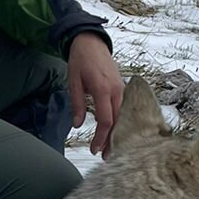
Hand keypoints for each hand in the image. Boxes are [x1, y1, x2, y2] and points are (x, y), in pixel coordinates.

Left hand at [67, 32, 124, 156]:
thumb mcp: (73, 82)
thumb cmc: (81, 60)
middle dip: (113, 141)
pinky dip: (121, 122)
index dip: (101, 138)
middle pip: (118, 122)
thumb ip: (77, 104)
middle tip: (106, 156)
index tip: (94, 149)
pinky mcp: (123, 88)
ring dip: (119, 133)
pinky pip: (124, 109)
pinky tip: (117, 132)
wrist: (92, 42)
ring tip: (112, 148)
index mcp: (103, 89)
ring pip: (124, 117)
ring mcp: (122, 89)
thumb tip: (76, 125)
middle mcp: (117, 91)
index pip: (106, 121)